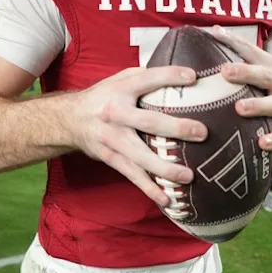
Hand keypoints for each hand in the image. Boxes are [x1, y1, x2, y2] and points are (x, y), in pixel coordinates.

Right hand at [70, 65, 206, 207]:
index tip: (193, 77)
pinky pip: (132, 175)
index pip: (147, 79)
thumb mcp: (119, 79)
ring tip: (188, 175)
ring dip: (165, 168)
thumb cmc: (103, 96)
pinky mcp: (110, 157)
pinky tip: (166, 199)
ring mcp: (112, 138)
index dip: (170, 76)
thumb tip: (181, 73)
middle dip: (176, 128)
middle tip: (202, 133)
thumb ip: (145, 76)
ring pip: (140, 156)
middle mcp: (115, 113)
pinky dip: (149, 188)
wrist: (69, 120)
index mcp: (121, 89)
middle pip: (148, 122)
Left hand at [210, 25, 271, 152]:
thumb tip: (209, 32)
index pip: (251, 51)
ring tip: (239, 108)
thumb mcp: (255, 76)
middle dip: (246, 72)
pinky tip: (262, 143)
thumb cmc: (264, 93)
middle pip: (265, 75)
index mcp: (269, 67)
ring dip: (258, 105)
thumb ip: (236, 60)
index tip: (215, 35)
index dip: (234, 42)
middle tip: (225, 72)